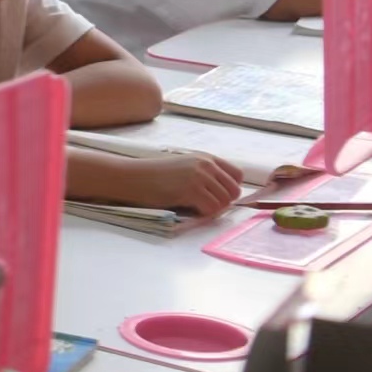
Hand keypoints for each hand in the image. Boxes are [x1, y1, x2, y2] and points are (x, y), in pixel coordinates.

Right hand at [122, 152, 243, 216]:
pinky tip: (190, 209)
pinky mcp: (191, 190)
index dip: (230, 188)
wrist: (133, 176)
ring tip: (195, 207)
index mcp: (206, 158)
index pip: (237, 175)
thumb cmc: (155, 175)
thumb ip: (205, 174)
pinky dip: (204, 214)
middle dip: (223, 202)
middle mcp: (206, 165)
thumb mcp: (185, 167)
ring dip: (212, 209)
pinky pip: (211, 209)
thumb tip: (224, 195)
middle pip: (233, 191)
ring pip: (224, 202)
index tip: (217, 195)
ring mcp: (199, 177)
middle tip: (205, 205)